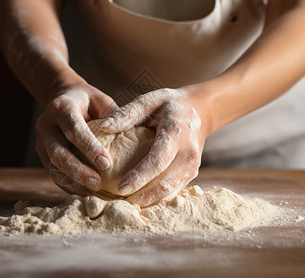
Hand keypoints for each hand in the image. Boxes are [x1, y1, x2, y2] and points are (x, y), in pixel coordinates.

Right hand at [36, 76, 117, 195]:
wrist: (62, 97)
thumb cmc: (87, 100)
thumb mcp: (101, 100)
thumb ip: (112, 115)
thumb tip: (129, 136)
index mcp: (62, 108)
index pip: (74, 130)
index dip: (89, 148)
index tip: (106, 164)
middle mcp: (46, 125)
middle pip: (59, 152)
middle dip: (78, 171)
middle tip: (98, 184)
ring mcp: (41, 141)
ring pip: (53, 166)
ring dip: (72, 182)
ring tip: (92, 193)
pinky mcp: (42, 154)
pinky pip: (53, 173)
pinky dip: (68, 185)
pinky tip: (84, 192)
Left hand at [99, 88, 206, 206]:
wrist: (201, 110)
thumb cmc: (171, 104)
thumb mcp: (150, 100)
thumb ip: (128, 113)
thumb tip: (104, 127)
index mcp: (177, 133)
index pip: (157, 161)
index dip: (139, 177)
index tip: (120, 188)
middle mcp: (188, 153)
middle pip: (165, 183)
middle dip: (142, 196)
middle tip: (118, 202)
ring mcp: (192, 166)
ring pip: (170, 192)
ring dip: (148, 201)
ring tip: (125, 205)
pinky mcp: (192, 173)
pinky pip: (173, 191)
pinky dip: (156, 199)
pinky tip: (138, 200)